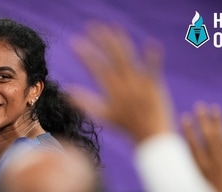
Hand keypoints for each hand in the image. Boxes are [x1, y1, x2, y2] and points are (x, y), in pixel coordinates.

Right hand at [68, 23, 172, 142]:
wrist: (151, 136)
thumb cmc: (126, 125)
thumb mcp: (102, 115)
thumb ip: (84, 102)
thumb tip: (66, 92)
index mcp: (111, 90)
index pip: (95, 68)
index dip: (84, 54)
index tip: (74, 42)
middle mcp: (124, 85)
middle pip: (112, 57)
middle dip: (101, 40)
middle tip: (91, 25)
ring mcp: (140, 84)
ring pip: (129, 58)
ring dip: (120, 41)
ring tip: (113, 27)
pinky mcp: (155, 85)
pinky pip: (153, 69)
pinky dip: (153, 57)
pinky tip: (151, 43)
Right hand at [181, 103, 221, 191]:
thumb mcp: (194, 180)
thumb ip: (189, 165)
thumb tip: (181, 153)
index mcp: (198, 165)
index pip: (191, 143)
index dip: (187, 129)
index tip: (184, 117)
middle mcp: (211, 160)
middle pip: (206, 135)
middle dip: (202, 119)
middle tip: (200, 106)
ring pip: (219, 136)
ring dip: (216, 120)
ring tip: (214, 108)